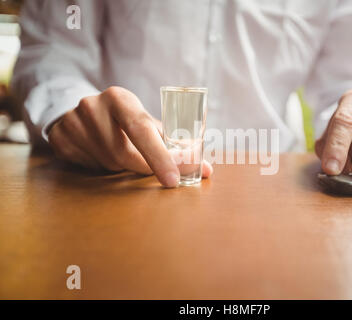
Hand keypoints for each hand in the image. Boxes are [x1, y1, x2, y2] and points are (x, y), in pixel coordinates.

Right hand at [48, 86, 212, 186]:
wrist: (80, 112)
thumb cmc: (124, 121)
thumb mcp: (145, 122)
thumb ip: (173, 144)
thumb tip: (204, 170)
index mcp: (119, 98)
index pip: (142, 129)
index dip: (160, 156)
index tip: (175, 179)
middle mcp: (93, 107)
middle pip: (125, 153)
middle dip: (147, 168)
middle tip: (162, 175)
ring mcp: (73, 123)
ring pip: (109, 164)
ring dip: (125, 168)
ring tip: (125, 155)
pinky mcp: (60, 139)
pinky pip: (90, 168)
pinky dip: (104, 169)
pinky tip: (104, 156)